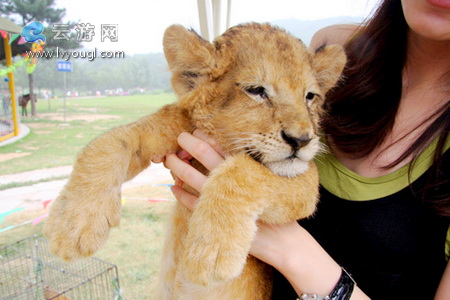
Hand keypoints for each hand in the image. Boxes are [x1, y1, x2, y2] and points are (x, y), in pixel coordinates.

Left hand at [165, 131, 288, 264]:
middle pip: (203, 153)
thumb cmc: (273, 204)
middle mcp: (232, 178)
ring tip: (169, 161)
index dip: (202, 135)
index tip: (193, 132)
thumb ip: (246, 163)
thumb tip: (221, 147)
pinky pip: (191, 203)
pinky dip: (179, 194)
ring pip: (192, 177)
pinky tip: (173, 187)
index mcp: (245, 165)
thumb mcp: (264, 179)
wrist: (281, 239)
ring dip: (177, 166)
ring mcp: (222, 198)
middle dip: (186, 142)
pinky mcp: (215, 217)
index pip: (219, 143)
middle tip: (178, 138)